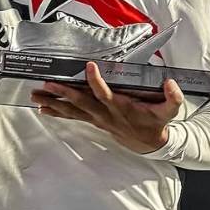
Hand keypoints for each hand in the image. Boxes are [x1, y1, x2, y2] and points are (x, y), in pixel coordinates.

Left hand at [31, 62, 183, 153]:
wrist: (148, 143)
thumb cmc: (155, 122)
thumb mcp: (169, 111)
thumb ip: (173, 98)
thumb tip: (171, 83)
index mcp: (121, 107)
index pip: (106, 93)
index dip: (97, 81)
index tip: (89, 66)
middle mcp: (105, 113)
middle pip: (81, 102)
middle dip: (64, 93)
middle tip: (48, 84)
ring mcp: (97, 118)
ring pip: (72, 110)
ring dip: (54, 103)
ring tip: (36, 96)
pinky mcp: (93, 120)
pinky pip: (72, 116)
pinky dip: (57, 112)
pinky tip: (42, 109)